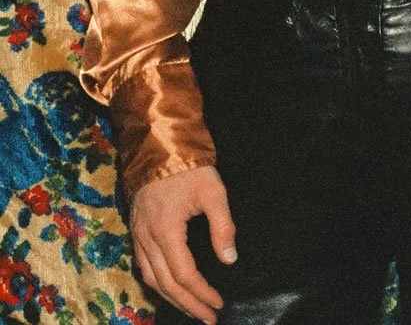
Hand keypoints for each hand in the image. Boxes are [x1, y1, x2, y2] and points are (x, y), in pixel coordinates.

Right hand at [130, 165, 235, 324]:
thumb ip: (222, 226)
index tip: (218, 303)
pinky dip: (158, 284)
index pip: (184, 274)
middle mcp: (147, 239)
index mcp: (166, 231)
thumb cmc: (189, 168)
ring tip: (192, 309)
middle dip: (188, 304)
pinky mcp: (136, 232)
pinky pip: (144, 267)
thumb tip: (230, 259)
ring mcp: (138, 237)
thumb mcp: (213, 192)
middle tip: (207, 317)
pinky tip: (170, 288)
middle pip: (166, 284)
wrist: (158, 147)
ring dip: (171, 298)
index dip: (201, 293)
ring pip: (151, 279)